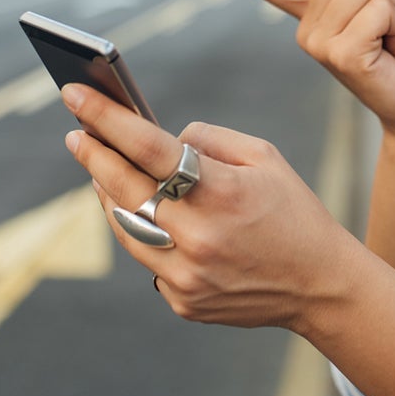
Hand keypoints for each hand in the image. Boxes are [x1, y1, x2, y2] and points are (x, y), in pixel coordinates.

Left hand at [61, 83, 357, 332]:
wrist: (321, 286)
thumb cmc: (293, 212)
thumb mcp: (264, 157)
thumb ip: (207, 139)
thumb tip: (160, 139)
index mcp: (221, 192)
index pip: (148, 147)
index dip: (106, 118)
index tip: (74, 94)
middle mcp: (198, 236)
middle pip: (122, 188)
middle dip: (93, 155)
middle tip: (76, 133)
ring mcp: (186, 275)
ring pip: (124, 227)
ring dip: (109, 195)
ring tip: (102, 170)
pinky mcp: (183, 301)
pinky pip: (147, 260)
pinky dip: (143, 233)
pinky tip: (145, 215)